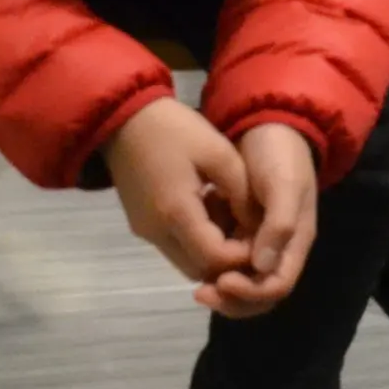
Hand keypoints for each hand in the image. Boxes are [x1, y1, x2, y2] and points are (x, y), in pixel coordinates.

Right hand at [103, 98, 250, 289]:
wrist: (124, 119)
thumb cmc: (176, 131)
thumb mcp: (220, 155)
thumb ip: (241, 194)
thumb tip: (258, 226)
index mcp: (176, 214)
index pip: (215, 258)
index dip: (243, 255)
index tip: (264, 237)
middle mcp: (156, 232)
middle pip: (199, 269)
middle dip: (230, 260)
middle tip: (253, 234)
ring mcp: (145, 231)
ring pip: (187, 260)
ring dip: (214, 251)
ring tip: (236, 220)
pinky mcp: (142, 225)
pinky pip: (176, 245)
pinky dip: (198, 240)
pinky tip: (215, 212)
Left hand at [203, 124, 317, 317]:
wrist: (267, 126)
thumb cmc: (281, 155)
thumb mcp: (285, 186)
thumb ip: (279, 224)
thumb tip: (260, 266)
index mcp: (295, 241)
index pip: (277, 286)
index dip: (250, 293)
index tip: (221, 282)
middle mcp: (277, 247)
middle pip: (258, 292)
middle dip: (230, 299)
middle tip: (199, 293)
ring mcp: (257, 239)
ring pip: (238, 277)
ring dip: (216, 279)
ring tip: (194, 271)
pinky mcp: (238, 228)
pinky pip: (224, 254)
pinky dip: (209, 256)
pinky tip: (193, 241)